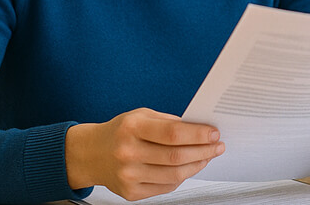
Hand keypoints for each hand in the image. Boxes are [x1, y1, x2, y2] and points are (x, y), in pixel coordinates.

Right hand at [65, 108, 223, 200]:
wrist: (91, 154)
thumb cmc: (121, 132)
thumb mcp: (141, 116)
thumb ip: (169, 122)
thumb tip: (200, 130)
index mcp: (132, 128)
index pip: (173, 133)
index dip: (198, 135)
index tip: (214, 133)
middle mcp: (128, 152)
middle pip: (176, 156)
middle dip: (203, 151)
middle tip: (218, 146)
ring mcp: (128, 175)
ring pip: (174, 175)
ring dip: (197, 166)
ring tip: (207, 157)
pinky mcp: (131, 193)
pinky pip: (166, 187)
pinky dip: (182, 177)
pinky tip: (189, 167)